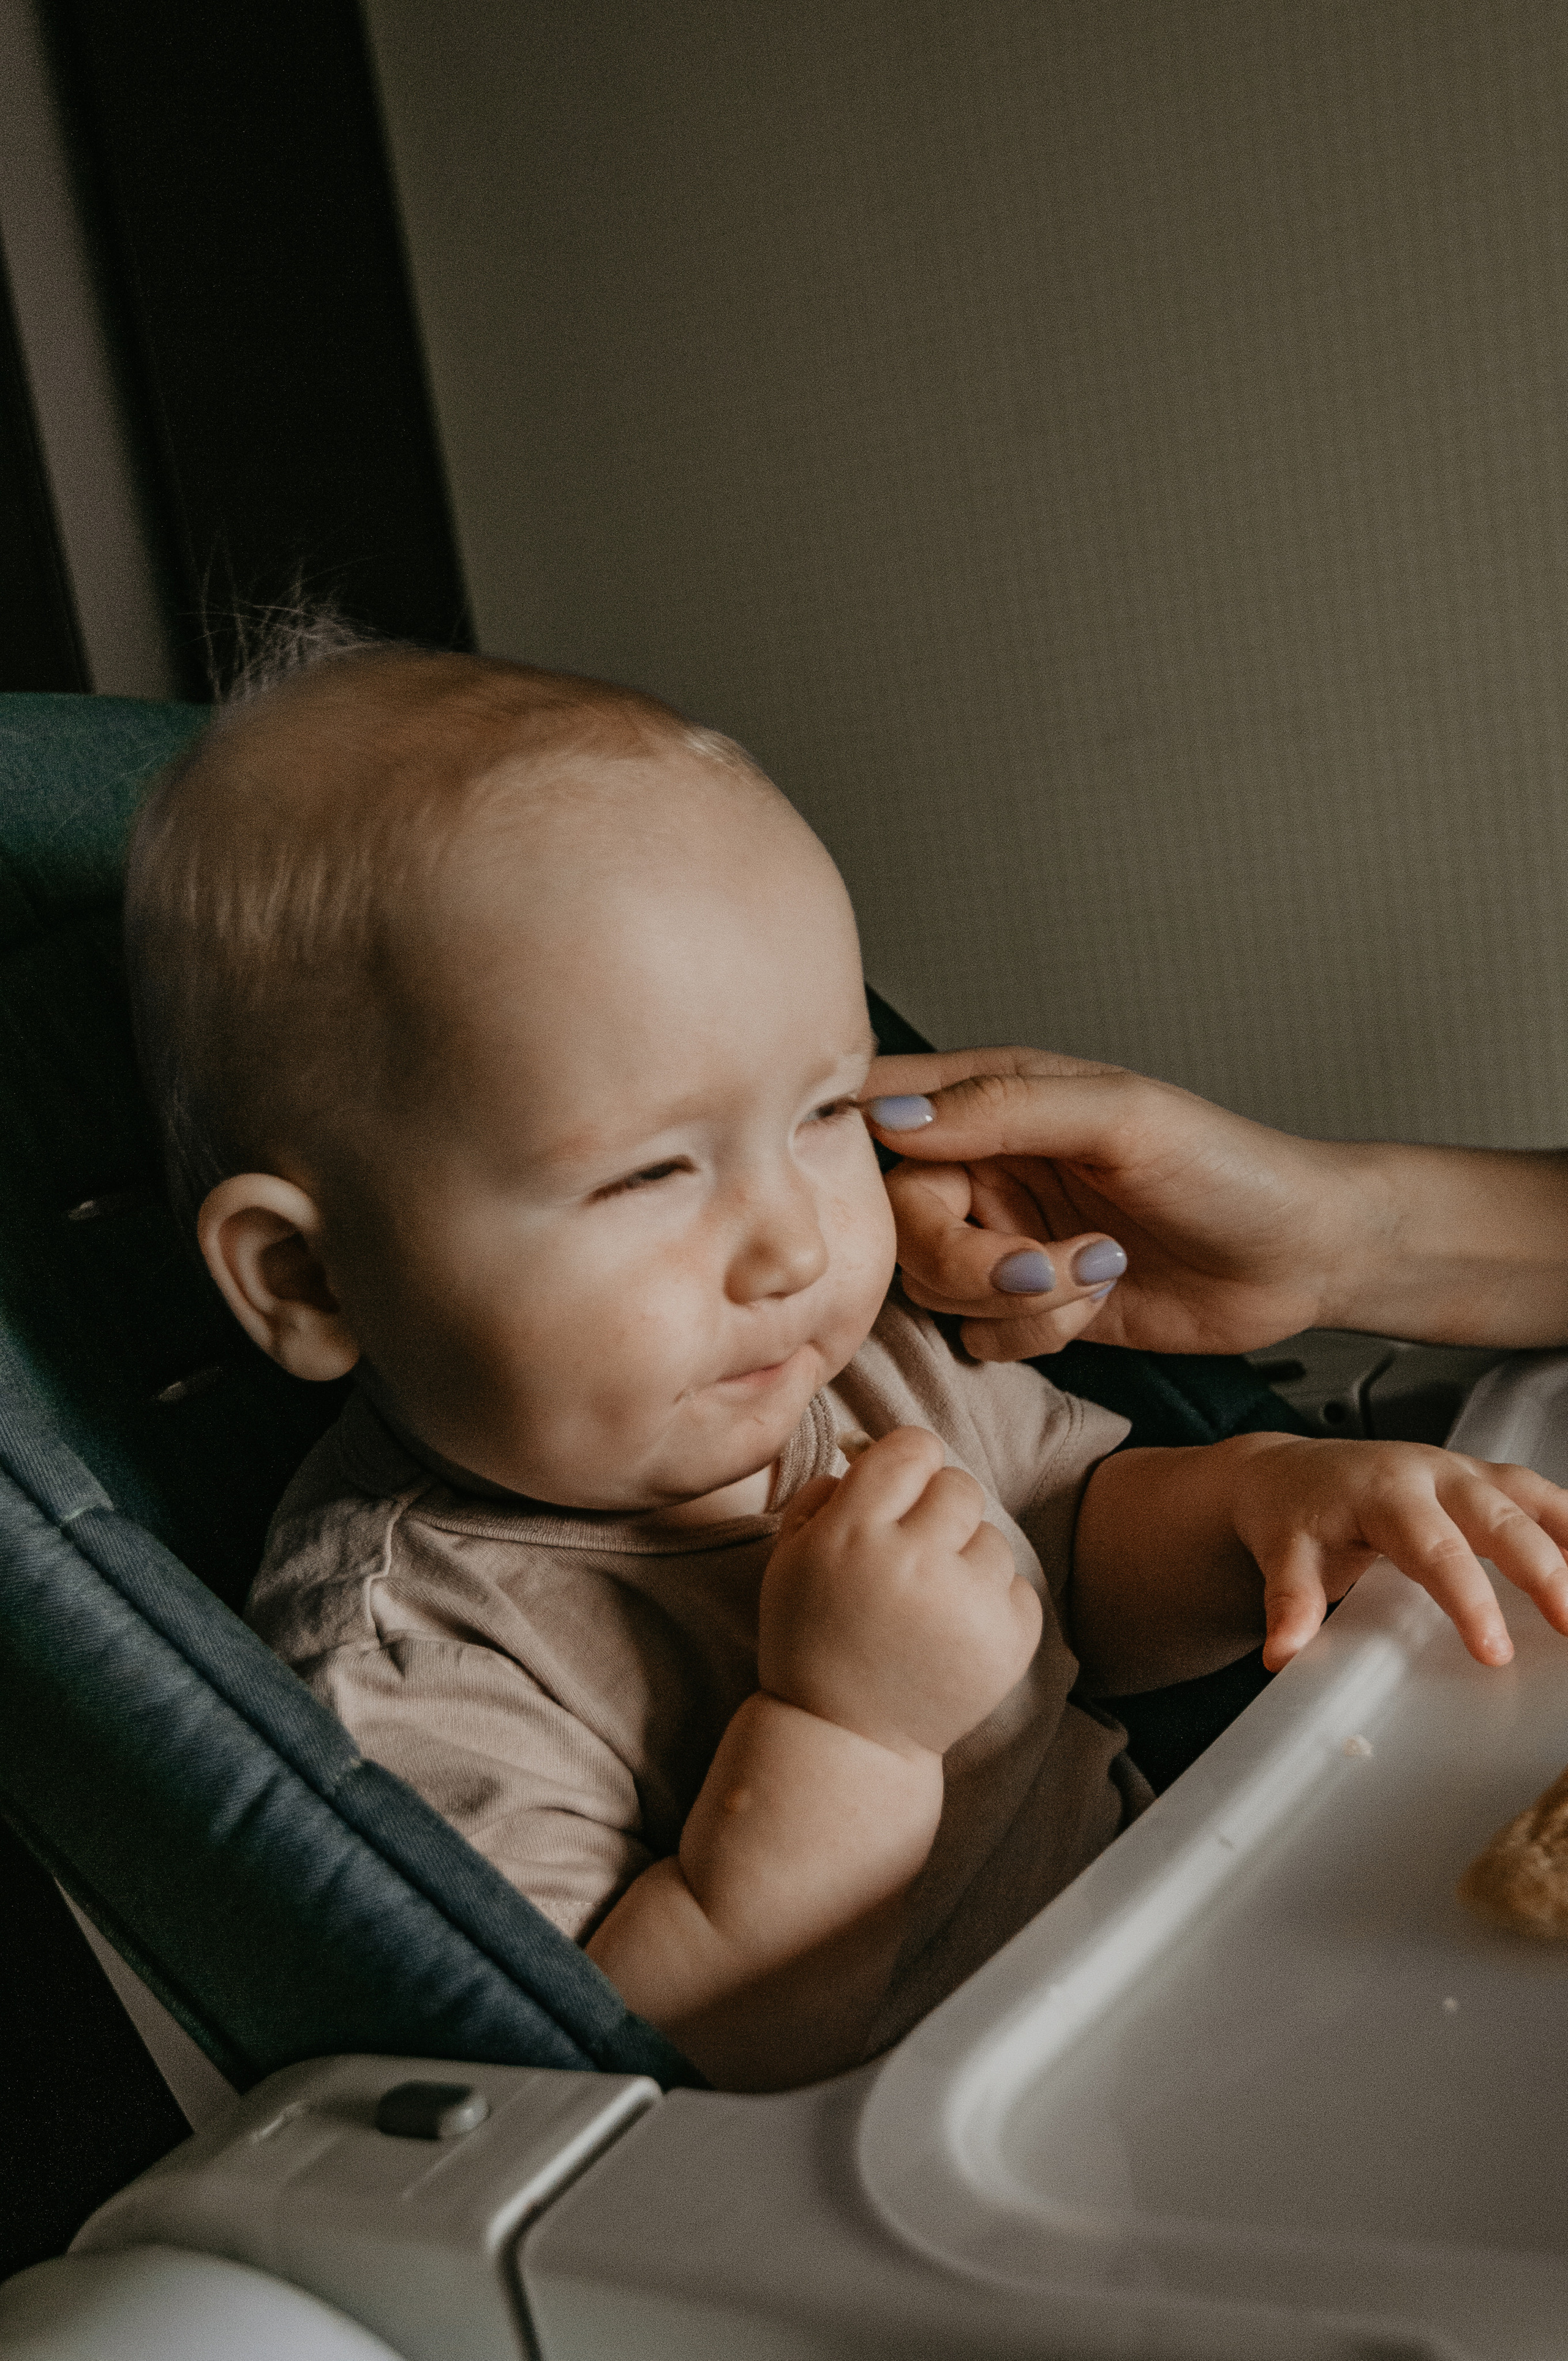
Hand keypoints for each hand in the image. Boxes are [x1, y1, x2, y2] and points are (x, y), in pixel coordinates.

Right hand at [759, 1426, 1041, 1756]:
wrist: (846, 1736)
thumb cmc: (813, 1639)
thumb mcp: (789, 1559)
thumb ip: (824, 1494)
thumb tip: (868, 1451)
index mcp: (855, 1534)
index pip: (913, 1448)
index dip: (906, 1464)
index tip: (899, 1490)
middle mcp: (916, 1563)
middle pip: (960, 1486)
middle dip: (938, 1510)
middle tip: (914, 1551)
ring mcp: (967, 1605)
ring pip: (993, 1537)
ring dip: (966, 1560)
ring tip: (931, 1603)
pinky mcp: (1008, 1643)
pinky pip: (1018, 1587)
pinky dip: (991, 1603)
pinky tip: (954, 1631)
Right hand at [861, 1045, 1353, 1360]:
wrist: (1302, 1258)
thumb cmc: (1229, 1167)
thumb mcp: (1120, 1117)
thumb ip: (1001, 1109)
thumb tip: (890, 1118)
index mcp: (996, 1098)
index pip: (880, 1110)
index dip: (863, 1149)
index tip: (903, 1181)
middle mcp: (986, 1167)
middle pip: (898, 1222)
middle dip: (966, 1258)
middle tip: (1047, 1265)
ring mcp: (1004, 1238)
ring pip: (933, 1287)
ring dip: (1016, 1299)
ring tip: (1097, 1271)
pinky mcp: (1030, 1309)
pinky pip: (977, 1335)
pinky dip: (1034, 1335)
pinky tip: (1097, 1305)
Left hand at [1227, 1434, 1567, 1669]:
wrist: (1288, 1470)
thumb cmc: (1292, 1510)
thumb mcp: (1281, 1552)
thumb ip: (1290, 1600)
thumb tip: (1283, 1650)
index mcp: (1386, 1492)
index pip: (1436, 1549)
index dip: (1470, 1600)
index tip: (1494, 1651)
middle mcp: (1433, 1473)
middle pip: (1500, 1519)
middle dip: (1543, 1573)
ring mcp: (1463, 1471)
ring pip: (1532, 1498)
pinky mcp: (1482, 1478)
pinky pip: (1538, 1496)